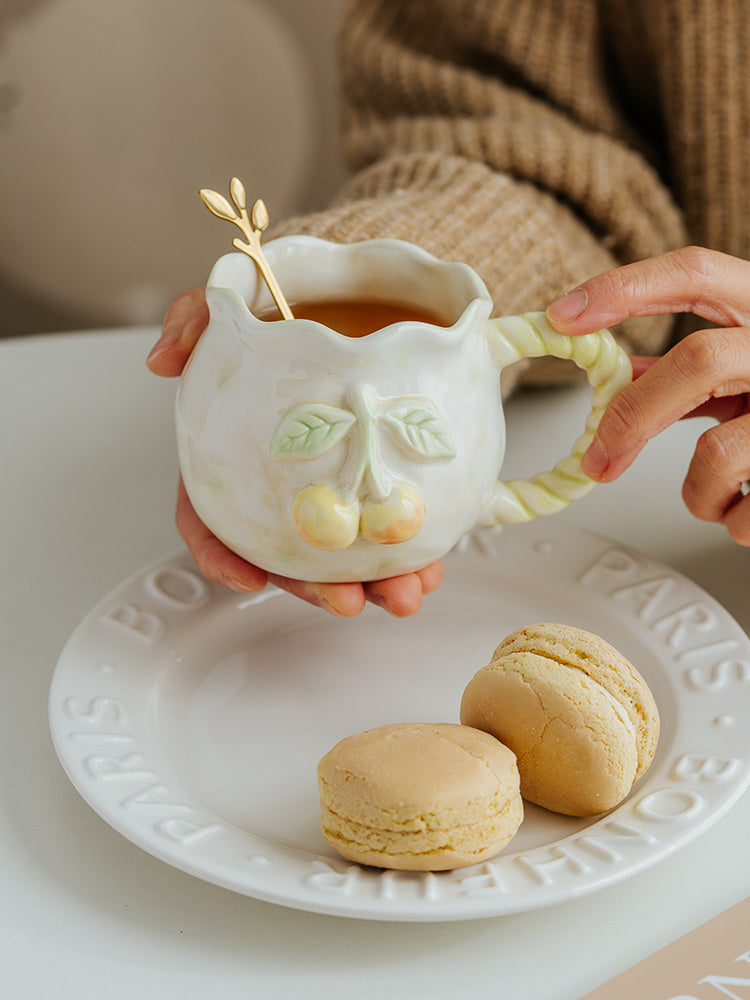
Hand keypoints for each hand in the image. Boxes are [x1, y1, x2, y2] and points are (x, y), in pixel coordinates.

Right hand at [148, 290, 443, 614]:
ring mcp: (331, 492)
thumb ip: (194, 321)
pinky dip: (412, 555)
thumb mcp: (237, 306)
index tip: (248, 579)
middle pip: (286, 554)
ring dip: (373, 584)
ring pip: (344, 555)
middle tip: (347, 602)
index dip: (222, 556)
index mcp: (233, 461)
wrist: (360, 303)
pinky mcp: (379, 486)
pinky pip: (390, 532)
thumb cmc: (291, 316)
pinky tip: (432, 565)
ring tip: (404, 594)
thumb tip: (162, 359)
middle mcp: (280, 489)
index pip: (210, 519)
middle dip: (315, 587)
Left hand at [547, 246, 749, 543]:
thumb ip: (696, 365)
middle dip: (633, 417)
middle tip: (598, 461)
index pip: (694, 271)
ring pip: (718, 453)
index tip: (562, 317)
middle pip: (697, 362)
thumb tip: (620, 370)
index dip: (624, 288)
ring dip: (697, 493)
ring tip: (715, 498)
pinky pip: (747, 513)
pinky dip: (735, 523)